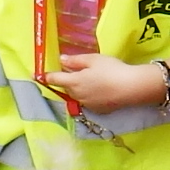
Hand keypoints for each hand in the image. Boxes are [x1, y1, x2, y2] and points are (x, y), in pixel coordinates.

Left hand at [47, 53, 162, 114]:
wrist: (131, 88)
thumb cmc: (111, 70)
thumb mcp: (93, 59)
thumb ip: (75, 61)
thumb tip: (61, 60)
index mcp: (73, 82)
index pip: (54, 79)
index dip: (46, 76)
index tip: (38, 74)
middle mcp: (77, 96)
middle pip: (66, 87)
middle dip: (67, 80)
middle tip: (75, 70)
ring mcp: (88, 104)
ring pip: (77, 95)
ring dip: (78, 88)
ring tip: (90, 79)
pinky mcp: (99, 109)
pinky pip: (89, 100)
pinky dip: (90, 95)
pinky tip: (100, 89)